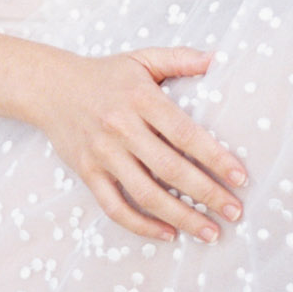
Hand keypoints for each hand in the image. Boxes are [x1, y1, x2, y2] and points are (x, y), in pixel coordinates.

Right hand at [35, 45, 247, 243]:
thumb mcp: (142, 58)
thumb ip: (180, 59)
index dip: (215, 157)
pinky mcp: (88, 173)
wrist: (52, 87)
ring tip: (211, 232)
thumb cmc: (106, 75)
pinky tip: (168, 233)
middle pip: (170, 169)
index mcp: (140, 99)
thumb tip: (217, 59)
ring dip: (182, 217)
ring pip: (146, 194)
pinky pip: (115, 207)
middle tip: (235, 211)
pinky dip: (142, 226)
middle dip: (207, 193)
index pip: (185, 133)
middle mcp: (122, 128)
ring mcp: (103, 154)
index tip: (240, 177)